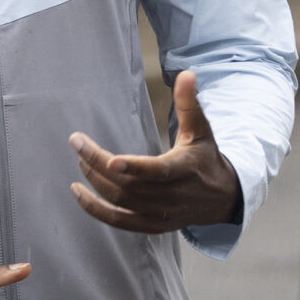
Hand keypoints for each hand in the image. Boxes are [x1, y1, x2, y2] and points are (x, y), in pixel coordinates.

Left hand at [68, 72, 241, 234]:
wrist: (221, 198)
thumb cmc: (205, 157)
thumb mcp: (201, 129)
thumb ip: (189, 103)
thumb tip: (186, 74)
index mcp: (185, 169)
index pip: (157, 172)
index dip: (134, 168)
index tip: (110, 161)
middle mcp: (172, 196)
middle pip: (129, 185)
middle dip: (98, 165)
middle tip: (78, 143)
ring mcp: (161, 213)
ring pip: (121, 201)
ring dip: (95, 182)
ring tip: (80, 160)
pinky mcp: (151, 225)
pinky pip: (119, 222)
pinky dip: (96, 210)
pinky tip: (78, 193)